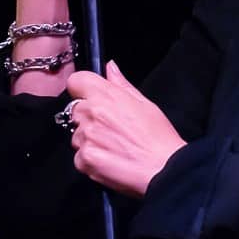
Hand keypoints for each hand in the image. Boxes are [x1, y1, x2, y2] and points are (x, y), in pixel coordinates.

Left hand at [66, 61, 185, 195]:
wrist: (163, 170)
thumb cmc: (158, 138)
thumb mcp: (145, 104)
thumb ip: (122, 84)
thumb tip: (110, 68)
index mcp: (107, 96)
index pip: (76, 81)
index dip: (83, 88)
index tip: (90, 96)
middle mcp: (92, 115)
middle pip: (75, 110)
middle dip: (87, 117)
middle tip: (109, 127)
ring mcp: (86, 138)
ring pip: (77, 135)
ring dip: (89, 139)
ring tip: (113, 146)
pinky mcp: (84, 160)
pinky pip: (79, 157)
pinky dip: (90, 159)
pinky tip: (110, 159)